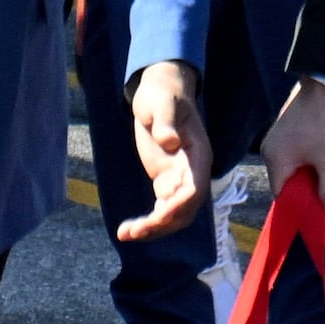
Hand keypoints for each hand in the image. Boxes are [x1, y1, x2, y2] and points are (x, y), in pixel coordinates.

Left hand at [120, 58, 209, 240]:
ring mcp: (180, 178)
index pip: (195, 190)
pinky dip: (149, 222)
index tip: (157, 216)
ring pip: (174, 215)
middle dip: (162, 224)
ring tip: (126, 234)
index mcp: (198, 155)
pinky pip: (162, 209)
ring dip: (154, 229)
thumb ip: (166, 121)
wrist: (161, 89)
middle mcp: (193, 171)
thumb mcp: (162, 103)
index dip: (179, 206)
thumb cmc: (163, 93)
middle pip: (185, 209)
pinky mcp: (166, 180)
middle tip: (133, 232)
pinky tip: (128, 229)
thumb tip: (169, 141)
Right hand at [261, 74, 324, 215]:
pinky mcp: (286, 131)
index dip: (300, 205)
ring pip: (293, 168)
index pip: (282, 195)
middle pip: (287, 182)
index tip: (318, 207)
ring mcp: (277, 139)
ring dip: (311, 173)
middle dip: (308, 188)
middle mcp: (270, 150)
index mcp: (275, 160)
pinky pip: (295, 155)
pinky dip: (309, 160)